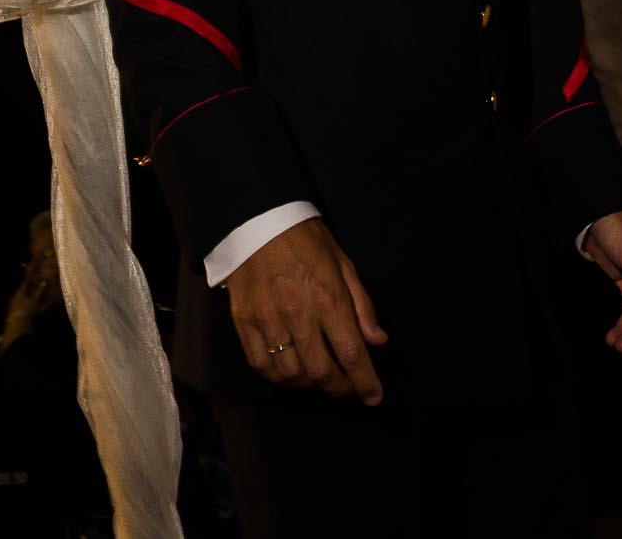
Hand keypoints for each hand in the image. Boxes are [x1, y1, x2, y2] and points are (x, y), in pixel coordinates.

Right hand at [225, 218, 387, 403]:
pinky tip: (293, 376)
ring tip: (324, 381)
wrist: (258, 224)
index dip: (365, 381)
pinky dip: (280, 379)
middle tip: (350, 389)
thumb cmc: (308, 242)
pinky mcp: (244, 324)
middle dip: (340, 388)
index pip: (352, 352)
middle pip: (321, 371)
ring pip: (291, 375)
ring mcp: (268, 322)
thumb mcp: (345, 266)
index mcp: (329, 298)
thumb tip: (377, 341)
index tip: (375, 397)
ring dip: (311, 386)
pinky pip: (262, 366)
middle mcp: (299, 315)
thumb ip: (362, 306)